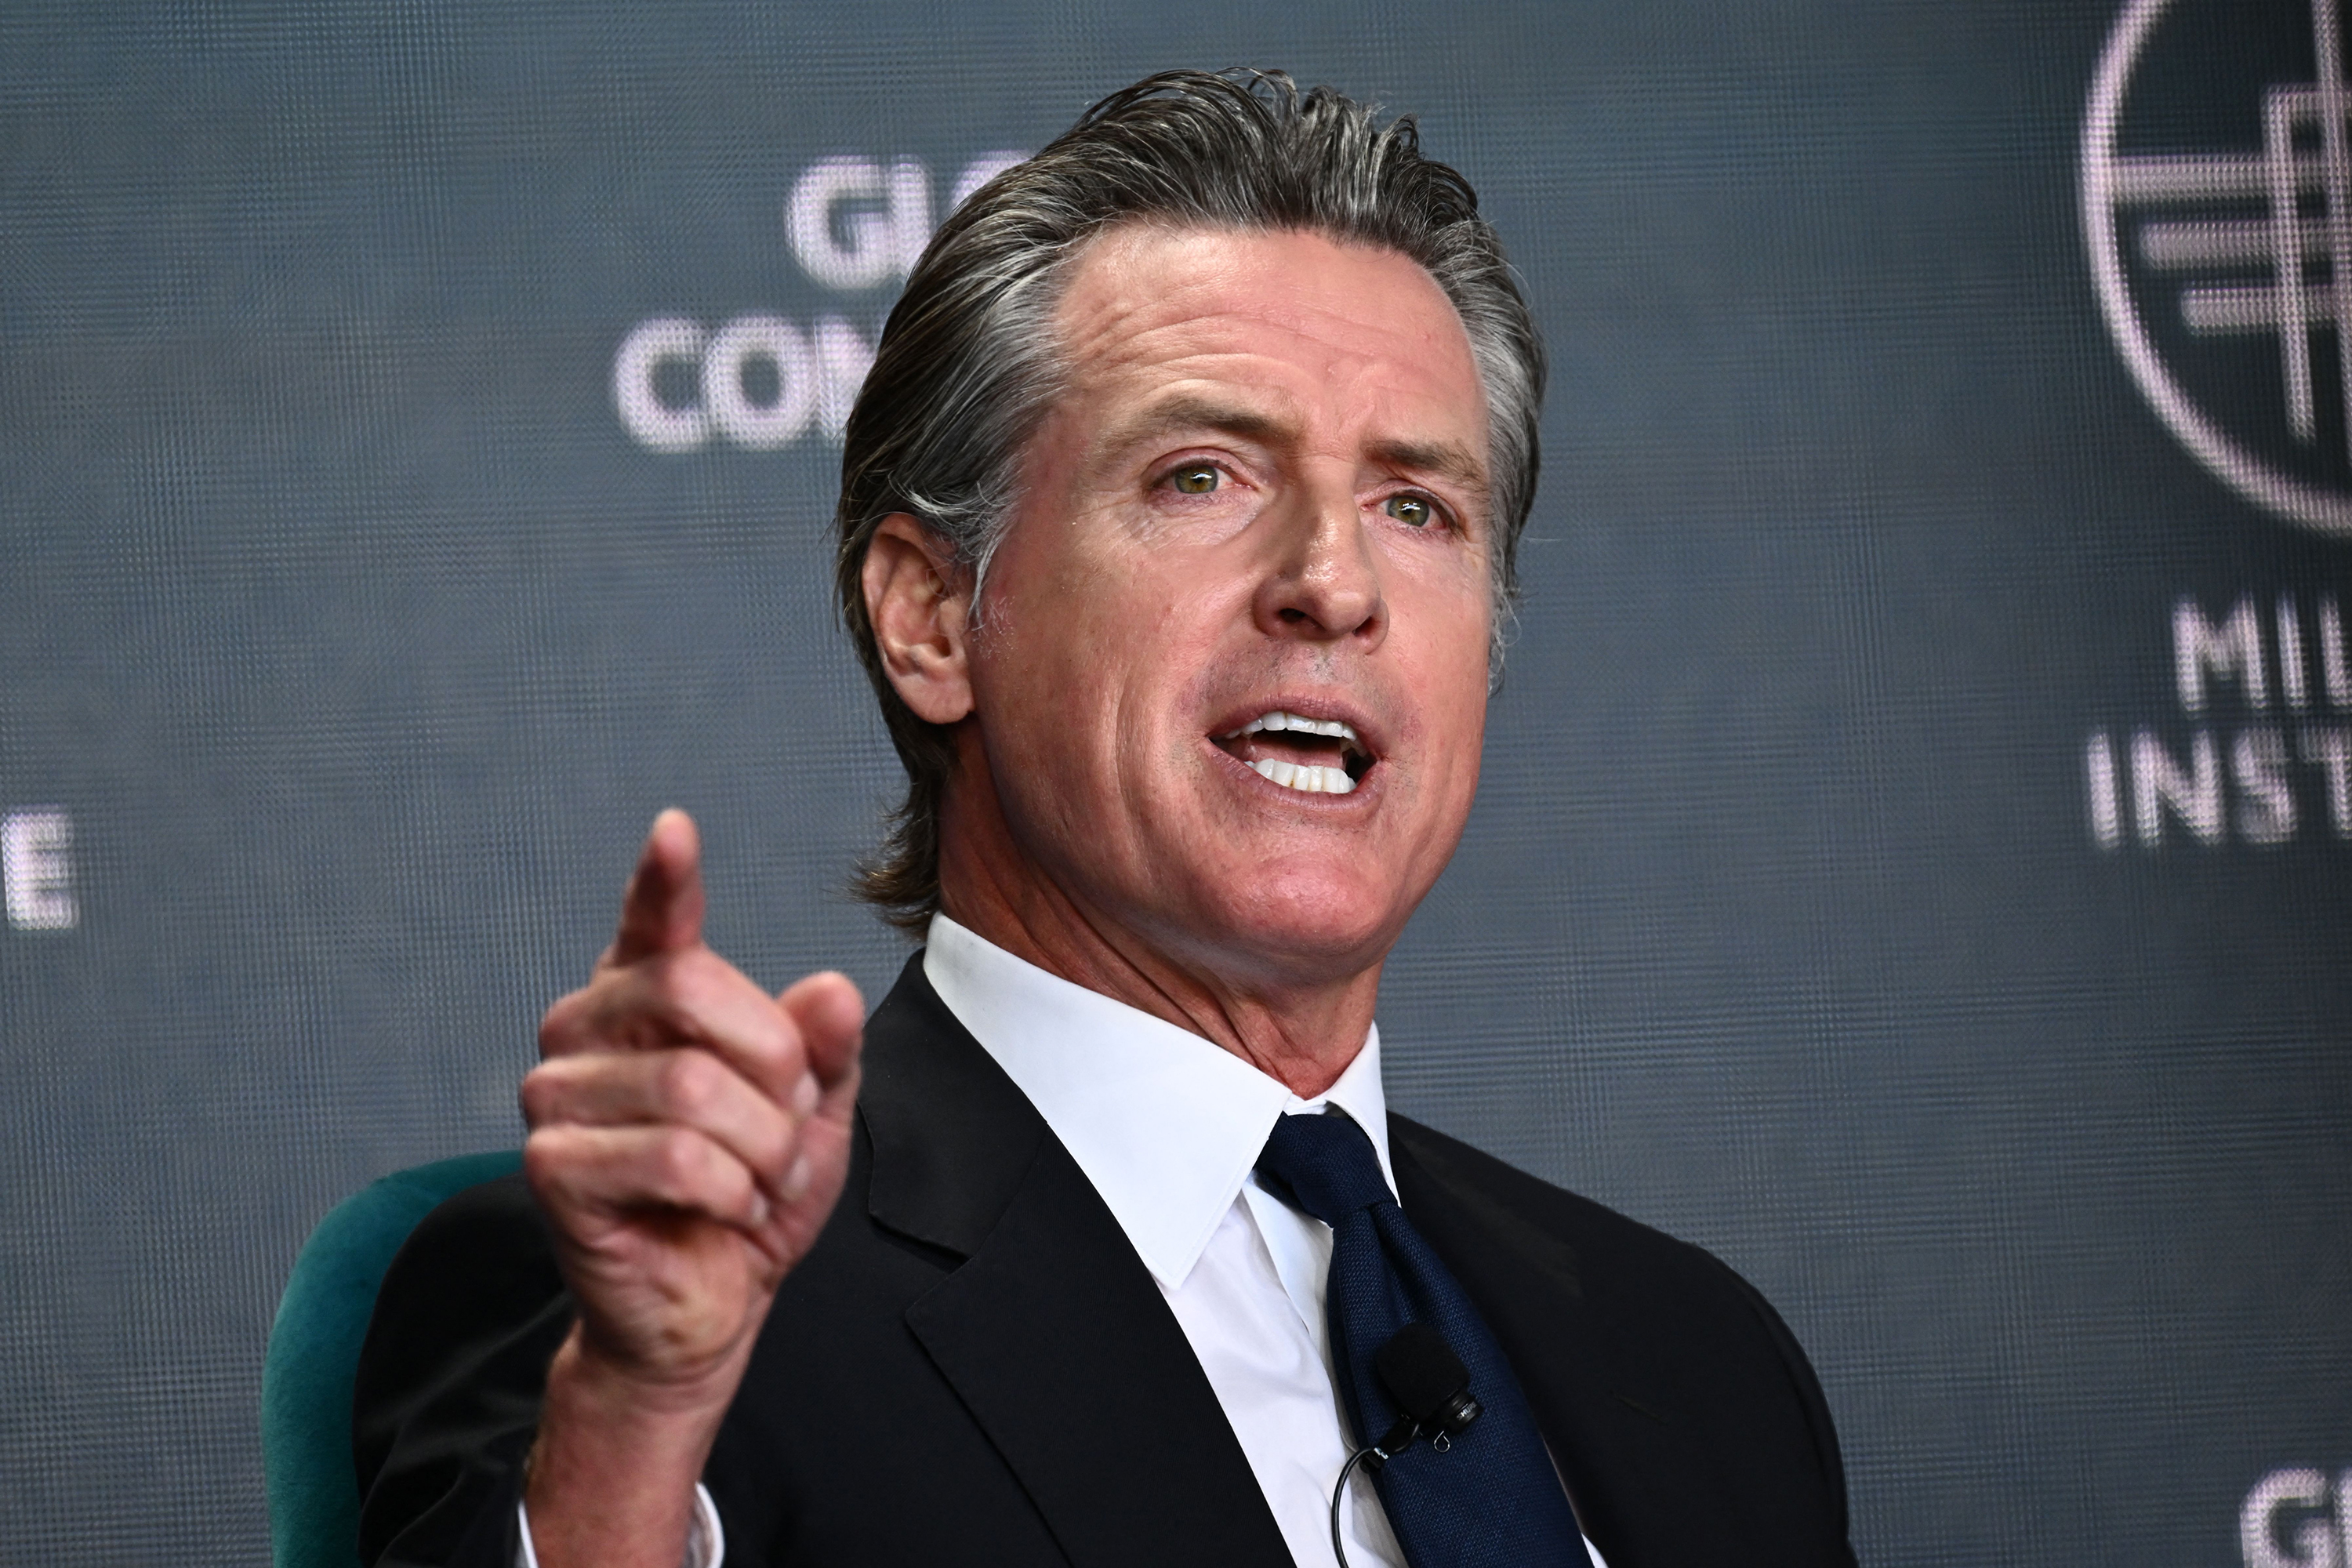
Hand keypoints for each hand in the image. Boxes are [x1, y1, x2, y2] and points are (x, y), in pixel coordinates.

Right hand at [517, 809, 861, 1564]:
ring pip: (694, 1088)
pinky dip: (731, 1192)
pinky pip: (674, 1158)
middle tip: (791, 1126)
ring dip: (763, 1148)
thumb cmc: (752, 1194)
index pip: (653, 922)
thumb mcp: (815, 1113)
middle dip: (774, 1067)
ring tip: (763, 1182)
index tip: (676, 829)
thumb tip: (831, 988)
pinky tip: (727, 1212)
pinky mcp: (551, 1164)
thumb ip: (826, 1048)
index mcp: (644, 995)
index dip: (664, 877)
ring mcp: (555, 1093)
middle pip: (692, 992)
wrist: (706, 1304)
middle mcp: (586, 1026)